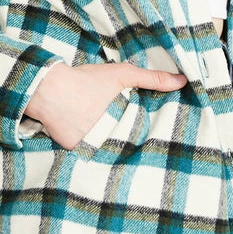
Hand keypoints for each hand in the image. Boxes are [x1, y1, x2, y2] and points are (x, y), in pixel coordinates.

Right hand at [25, 61, 187, 150]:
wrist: (48, 89)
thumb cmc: (87, 80)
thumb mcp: (122, 74)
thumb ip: (153, 79)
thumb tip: (184, 82)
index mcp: (123, 123)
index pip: (144, 138)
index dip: (152, 139)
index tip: (162, 143)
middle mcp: (108, 139)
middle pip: (128, 147)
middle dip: (134, 148)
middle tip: (147, 154)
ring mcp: (92, 148)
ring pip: (111, 153)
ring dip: (116, 152)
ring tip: (129, 158)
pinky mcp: (76, 153)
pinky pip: (91, 156)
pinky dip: (95, 154)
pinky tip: (103, 154)